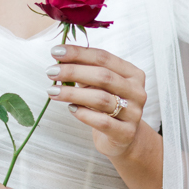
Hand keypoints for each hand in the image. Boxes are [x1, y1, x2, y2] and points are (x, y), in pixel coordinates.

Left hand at [45, 44, 147, 161]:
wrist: (123, 137)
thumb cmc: (107, 105)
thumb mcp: (98, 85)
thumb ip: (84, 70)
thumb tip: (60, 57)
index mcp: (132, 73)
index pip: (104, 57)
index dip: (79, 53)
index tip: (56, 51)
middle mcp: (136, 91)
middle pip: (103, 76)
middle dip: (73, 71)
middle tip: (51, 71)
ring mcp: (134, 113)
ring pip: (101, 99)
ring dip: (73, 93)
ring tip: (52, 91)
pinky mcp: (126, 133)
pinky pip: (102, 121)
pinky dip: (83, 114)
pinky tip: (71, 109)